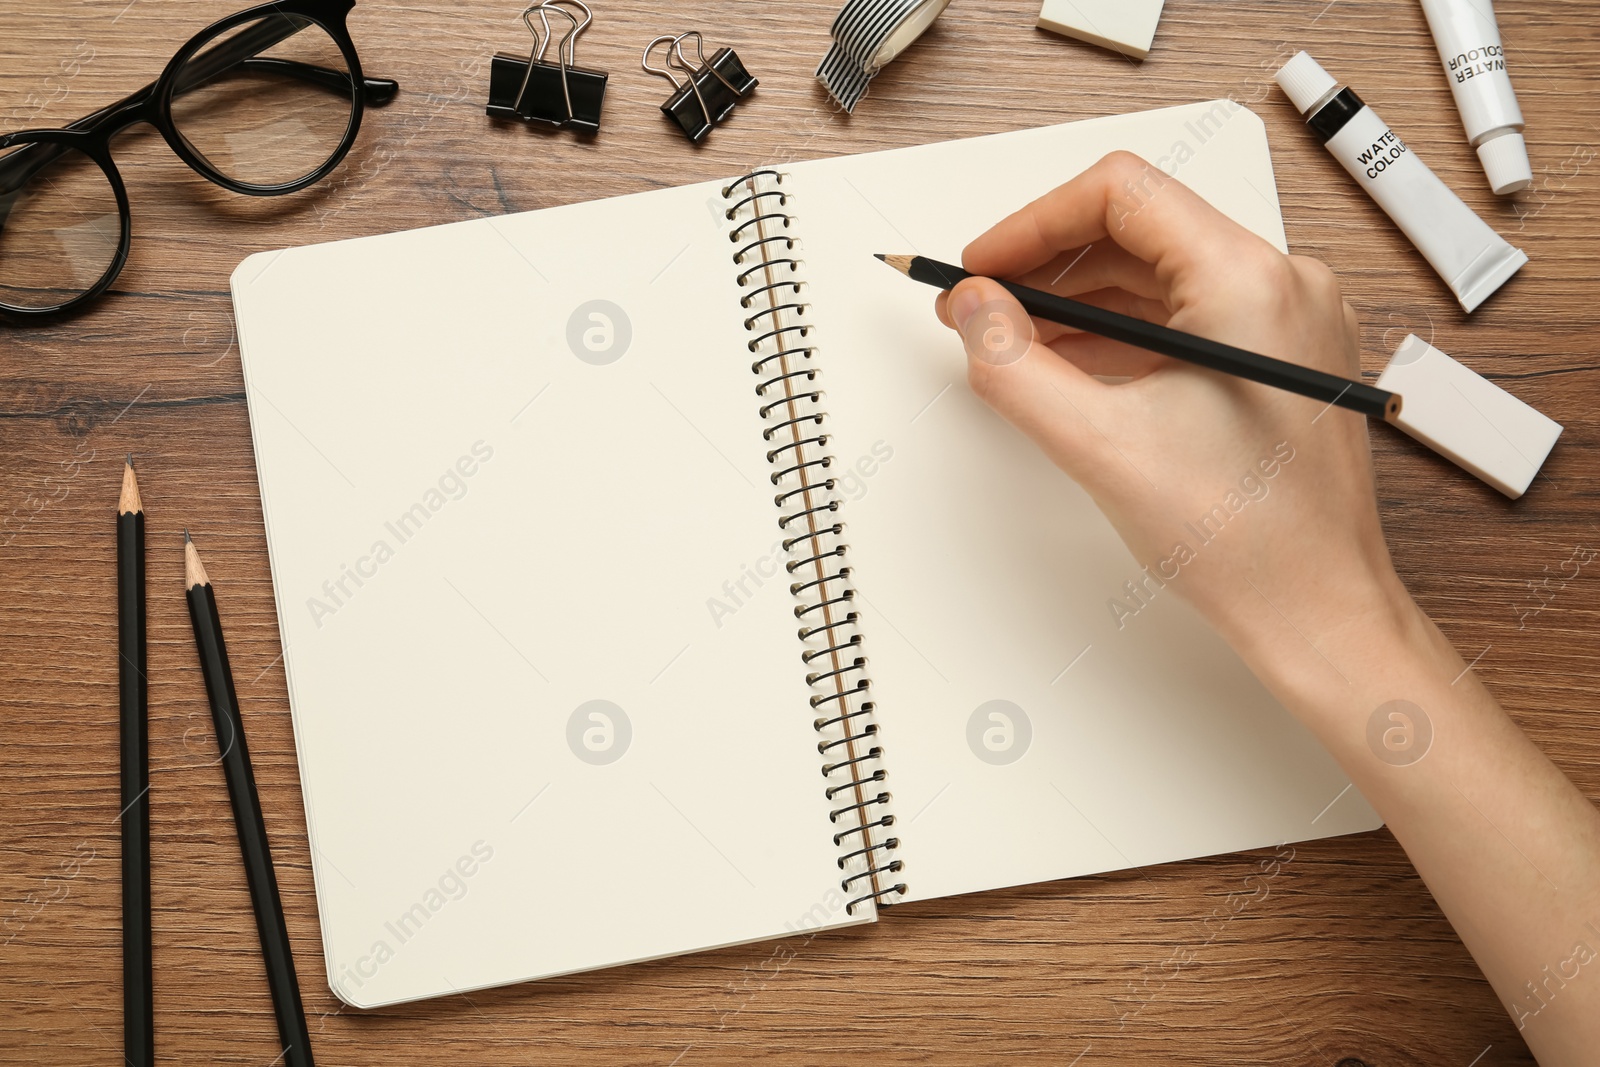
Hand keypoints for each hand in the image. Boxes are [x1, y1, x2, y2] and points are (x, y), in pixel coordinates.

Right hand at [935, 151, 1411, 662]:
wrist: (1316, 610)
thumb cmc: (1246, 541)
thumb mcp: (1099, 445)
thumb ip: (1013, 365)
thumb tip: (974, 307)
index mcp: (1250, 283)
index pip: (1121, 194)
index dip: (1033, 223)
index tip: (985, 266)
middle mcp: (1283, 285)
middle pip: (1138, 229)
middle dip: (1049, 265)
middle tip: (986, 307)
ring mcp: (1290, 321)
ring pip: (1160, 275)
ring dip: (1081, 301)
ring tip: (1018, 344)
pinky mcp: (1282, 357)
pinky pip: (1187, 315)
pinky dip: (1123, 333)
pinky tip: (1075, 369)